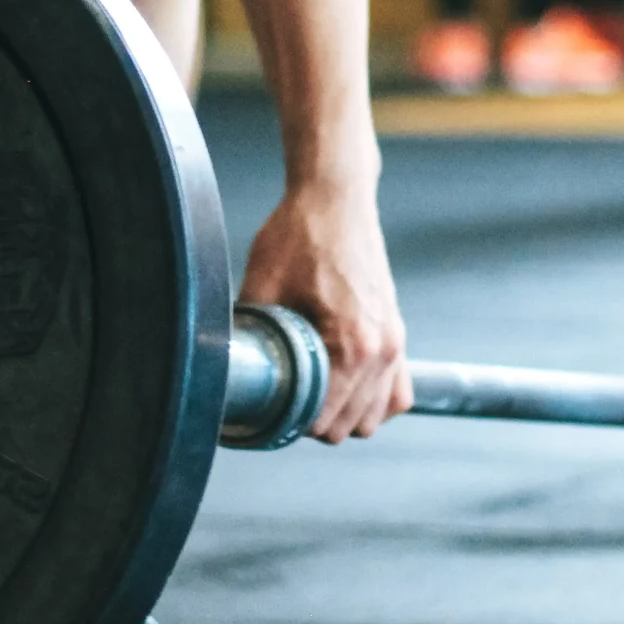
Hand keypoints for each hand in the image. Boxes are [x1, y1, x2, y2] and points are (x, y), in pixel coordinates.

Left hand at [240, 178, 408, 443]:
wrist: (336, 197)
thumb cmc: (300, 234)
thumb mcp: (262, 284)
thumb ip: (249, 334)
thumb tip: (226, 369)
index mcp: (351, 343)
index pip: (324, 420)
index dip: (288, 422)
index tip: (266, 407)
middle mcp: (381, 349)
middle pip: (349, 426)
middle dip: (313, 421)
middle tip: (280, 398)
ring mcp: (394, 342)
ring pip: (374, 416)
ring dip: (342, 414)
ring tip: (308, 393)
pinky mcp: (397, 333)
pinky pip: (396, 392)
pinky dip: (372, 400)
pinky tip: (342, 387)